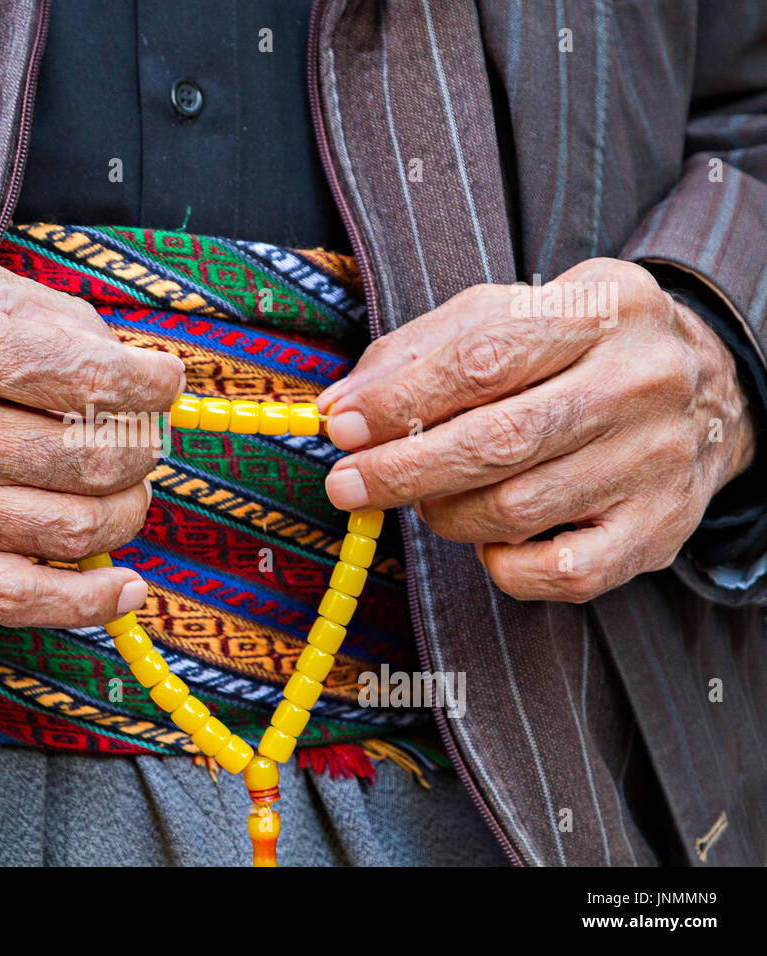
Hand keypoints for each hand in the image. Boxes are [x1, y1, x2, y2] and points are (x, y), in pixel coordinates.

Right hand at [0, 245, 183, 625]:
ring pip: (73, 529)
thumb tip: (115, 353)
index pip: (86, 378)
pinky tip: (125, 587)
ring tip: (124, 482)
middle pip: (94, 458)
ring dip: (129, 507)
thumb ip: (32, 307)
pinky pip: (14, 599)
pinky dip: (86, 604)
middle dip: (146, 442)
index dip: (151, 382)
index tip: (165, 378)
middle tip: (142, 428)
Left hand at [318, 258, 755, 601]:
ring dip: (445, 514)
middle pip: (499, 441)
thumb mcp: (506, 316)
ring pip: (517, 509)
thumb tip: (338, 405)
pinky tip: (489, 539)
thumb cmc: (572, 351)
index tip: (340, 426)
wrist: (707, 391)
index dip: (399, 400)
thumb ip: (417, 352)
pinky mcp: (660, 528)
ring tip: (427, 499)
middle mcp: (640, 380)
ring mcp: (656, 459)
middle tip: (346, 485)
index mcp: (600, 308)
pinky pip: (559, 572)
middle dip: (403, 470)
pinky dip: (503, 565)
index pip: (483, 358)